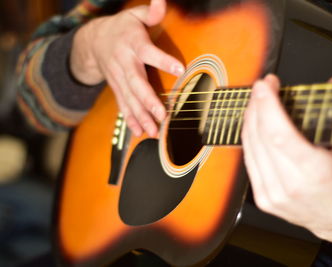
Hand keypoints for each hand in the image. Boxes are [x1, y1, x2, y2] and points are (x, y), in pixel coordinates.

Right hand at [70, 0, 184, 136]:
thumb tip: (162, 1)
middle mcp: (124, 63)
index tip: (179, 68)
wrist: (93, 42)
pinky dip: (131, 120)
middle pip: (136, 83)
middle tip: (162, 115)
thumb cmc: (122, 28)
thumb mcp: (135, 15)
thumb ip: (151, 12)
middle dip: (149, 101)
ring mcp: (118, 79)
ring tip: (154, 132)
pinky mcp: (117, 88)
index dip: (162, 60)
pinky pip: (123, 106)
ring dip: (141, 117)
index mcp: (132, 43)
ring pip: (130, 99)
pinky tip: (140, 133)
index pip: (148, 52)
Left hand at [242, 74, 331, 249]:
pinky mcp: (262, 198)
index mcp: (313, 173)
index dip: (267, 106)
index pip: (278, 133)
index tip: (265, 85)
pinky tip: (253, 124)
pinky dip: (249, 138)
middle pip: (260, 137)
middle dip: (257, 106)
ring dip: (250, 119)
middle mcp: (289, 185)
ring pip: (250, 147)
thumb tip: (330, 84)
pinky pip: (249, 160)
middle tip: (262, 88)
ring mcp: (272, 194)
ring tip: (258, 101)